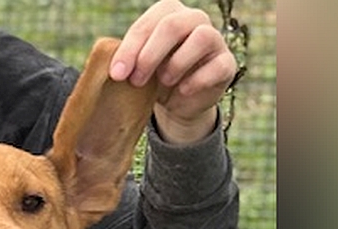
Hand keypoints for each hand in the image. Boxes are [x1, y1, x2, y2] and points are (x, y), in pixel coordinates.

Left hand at [110, 0, 237, 144]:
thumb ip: (126, 61)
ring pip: (201, 37)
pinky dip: (196, 81)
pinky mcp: (226, 63)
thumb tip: (111, 69)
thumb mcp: (137, 69)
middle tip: (135, 81)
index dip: (131, 47)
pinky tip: (182, 91)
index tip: (117, 74)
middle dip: (149, 55)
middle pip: (173, 25)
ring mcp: (214, 40)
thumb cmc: (154, 79)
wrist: (178, 103)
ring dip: (176, 64)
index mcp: (169, 15)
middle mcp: (195, 21)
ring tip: (163, 82)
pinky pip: (217, 66)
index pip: (149, 22)